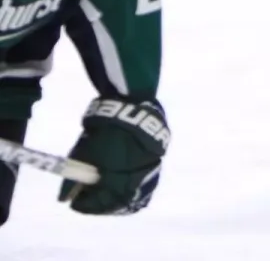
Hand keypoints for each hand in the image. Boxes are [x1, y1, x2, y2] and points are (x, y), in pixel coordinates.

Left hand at [58, 98, 168, 215]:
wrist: (135, 113)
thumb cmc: (106, 133)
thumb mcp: (85, 154)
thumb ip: (73, 180)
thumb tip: (63, 199)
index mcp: (115, 180)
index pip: (97, 202)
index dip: (84, 205)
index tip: (73, 203)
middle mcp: (133, 182)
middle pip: (114, 204)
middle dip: (99, 206)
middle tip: (88, 202)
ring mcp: (147, 177)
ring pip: (131, 200)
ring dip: (116, 203)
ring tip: (105, 200)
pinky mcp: (156, 170)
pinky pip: (144, 191)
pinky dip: (132, 196)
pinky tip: (123, 195)